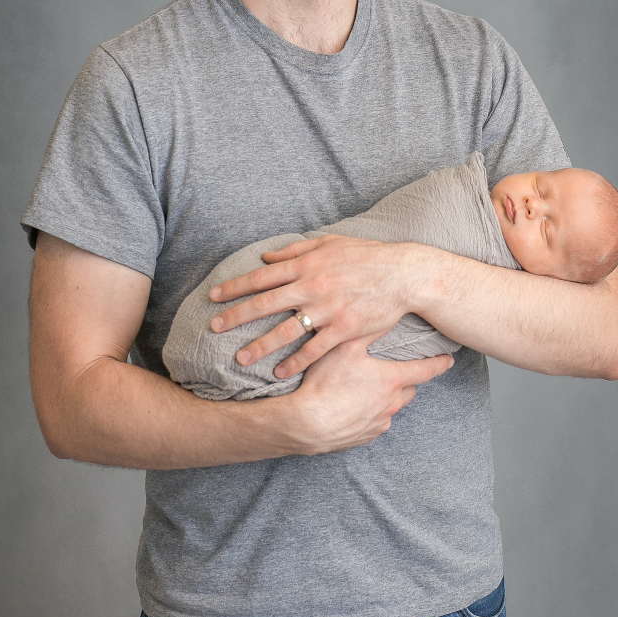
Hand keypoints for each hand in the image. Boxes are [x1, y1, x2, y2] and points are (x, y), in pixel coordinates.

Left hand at [209, 234, 441, 378]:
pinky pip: (314, 349)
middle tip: (214, 328)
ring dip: (260, 346)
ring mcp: (328, 310)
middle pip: (265, 304)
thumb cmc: (366, 256)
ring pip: (285, 331)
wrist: (403, 274)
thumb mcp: (329, 243)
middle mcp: (312, 287)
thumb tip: (266, 257)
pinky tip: (280, 372)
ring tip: (240, 359)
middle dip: (236, 317)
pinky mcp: (344, 330)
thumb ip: (295, 249)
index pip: (262, 277)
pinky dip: (295, 362)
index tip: (214, 297)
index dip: (235, 287)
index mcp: (306, 264)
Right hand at [286, 337, 454, 454]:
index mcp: (392, 380)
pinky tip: (351, 406)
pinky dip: (369, 413)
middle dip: (403, 381)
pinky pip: (375, 422)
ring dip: (384, 398)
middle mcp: (392, 403)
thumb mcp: (346, 347)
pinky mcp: (366, 436)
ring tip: (363, 389)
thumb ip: (367, 330)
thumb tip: (384, 313)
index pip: (425, 370)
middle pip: (408, 389)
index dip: (439, 363)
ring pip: (391, 407)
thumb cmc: (326, 382)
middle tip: (388, 371)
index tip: (449, 360)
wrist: (306, 423)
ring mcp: (380, 422)